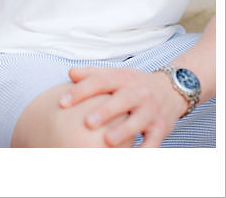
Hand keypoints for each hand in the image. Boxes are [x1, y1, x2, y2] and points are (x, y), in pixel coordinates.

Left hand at [61, 67, 185, 146]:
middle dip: (105, 111)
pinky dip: (145, 150)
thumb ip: (92, 74)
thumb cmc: (132, 84)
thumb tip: (70, 73)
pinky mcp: (161, 127)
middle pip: (122, 100)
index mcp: (123, 78)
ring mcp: (151, 110)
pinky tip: (132, 158)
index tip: (63, 103)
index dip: (81, 91)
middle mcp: (138, 93)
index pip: (100, 81)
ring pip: (139, 120)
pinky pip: (155, 140)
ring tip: (108, 141)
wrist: (171, 89)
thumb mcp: (114, 74)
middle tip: (87, 123)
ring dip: (124, 131)